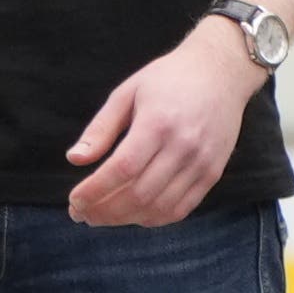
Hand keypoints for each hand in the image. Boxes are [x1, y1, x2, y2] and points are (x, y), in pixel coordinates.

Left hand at [66, 16, 268, 227]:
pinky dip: (155, 218)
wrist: (220, 73)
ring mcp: (201, 163)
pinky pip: (182, 208)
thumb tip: (74, 159)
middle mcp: (183, 147)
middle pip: (139, 194)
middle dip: (105, 211)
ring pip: (160, 207)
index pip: (122, 169)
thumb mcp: (126, 93)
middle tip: (81, 214)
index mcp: (157, 123)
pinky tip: (133, 215)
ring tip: (102, 217)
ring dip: (126, 219)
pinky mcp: (213, 173)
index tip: (74, 201)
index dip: (95, 191)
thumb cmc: (167, 79)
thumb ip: (100, 129)